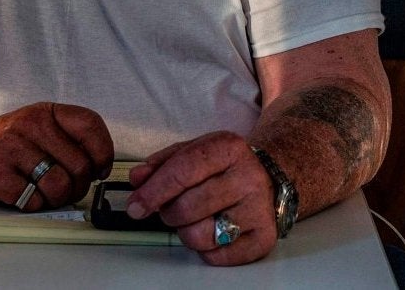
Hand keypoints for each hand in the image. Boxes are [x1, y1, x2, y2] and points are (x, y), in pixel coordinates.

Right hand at [0, 101, 112, 208]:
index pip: (90, 125)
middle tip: (66, 190)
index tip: (99, 169)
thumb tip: (99, 166)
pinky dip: (34, 205)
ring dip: (57, 199)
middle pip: (79, 165)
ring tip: (45, 195)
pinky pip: (33, 201)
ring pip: (59, 185)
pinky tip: (24, 197)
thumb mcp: (35, 127)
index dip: (103, 152)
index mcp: (45, 113)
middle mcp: (30, 126)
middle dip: (78, 186)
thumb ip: (66, 138)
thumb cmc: (2, 145)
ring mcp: (12, 150)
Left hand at [127, 131, 276, 265]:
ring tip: (195, 219)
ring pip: (200, 236)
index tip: (135, 206)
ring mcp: (258, 209)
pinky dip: (206, 250)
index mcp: (229, 148)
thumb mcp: (195, 151)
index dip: (153, 192)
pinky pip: (217, 257)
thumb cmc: (225, 167)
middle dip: (168, 213)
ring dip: (186, 232)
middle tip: (172, 209)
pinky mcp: (263, 238)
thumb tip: (138, 179)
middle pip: (187, 207)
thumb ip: (163, 163)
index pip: (183, 171)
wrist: (268, 179)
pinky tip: (213, 231)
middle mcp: (248, 177)